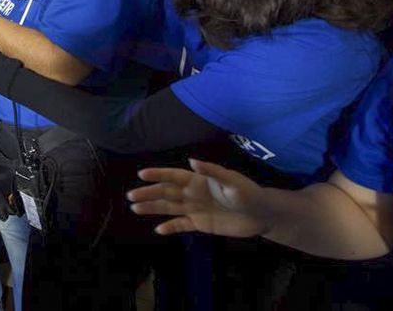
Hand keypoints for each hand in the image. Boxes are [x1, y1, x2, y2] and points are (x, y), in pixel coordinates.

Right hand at [127, 159, 269, 236]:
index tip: (141, 174)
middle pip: (166, 192)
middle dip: (148, 193)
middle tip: (130, 196)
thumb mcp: (232, 181)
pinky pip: (182, 225)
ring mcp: (195, 209)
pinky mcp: (201, 224)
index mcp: (198, 180)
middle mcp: (193, 193)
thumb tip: (191, 161)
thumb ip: (212, 171)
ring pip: (169, 208)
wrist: (261, 214)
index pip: (174, 176)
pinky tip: (158, 229)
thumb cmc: (248, 193)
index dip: (158, 175)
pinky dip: (170, 227)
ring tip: (135, 209)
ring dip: (153, 208)